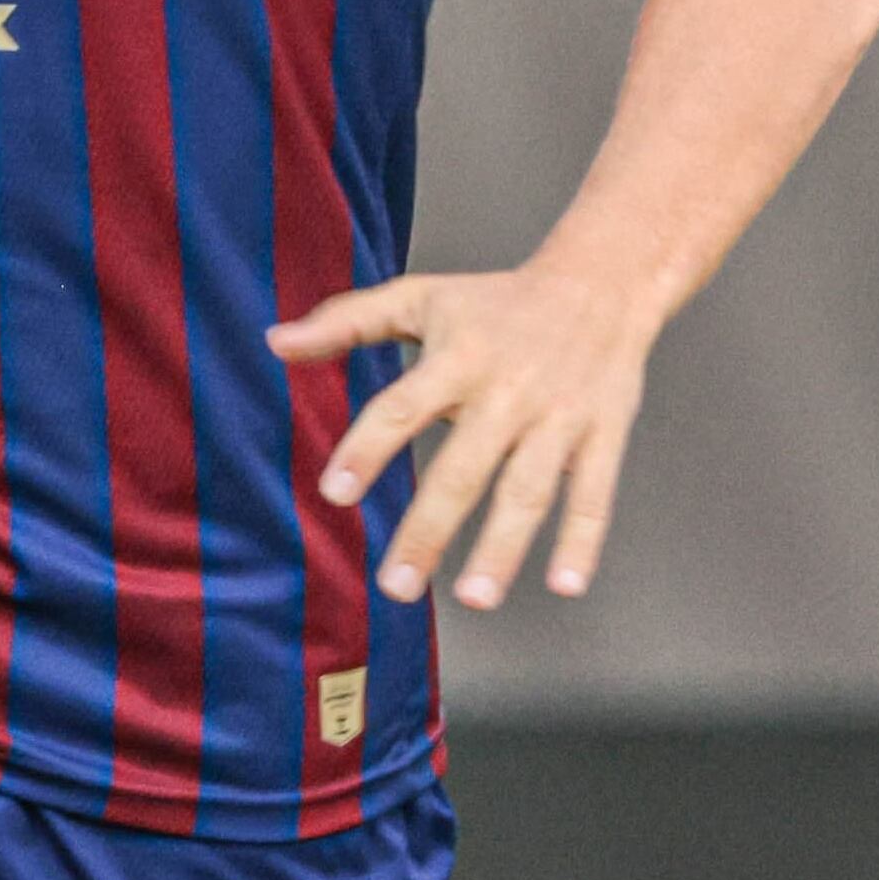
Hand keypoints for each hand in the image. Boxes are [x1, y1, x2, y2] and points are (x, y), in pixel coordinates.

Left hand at [268, 261, 662, 610]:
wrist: (602, 281)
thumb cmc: (496, 300)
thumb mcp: (419, 298)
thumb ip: (346, 322)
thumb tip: (274, 342)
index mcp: (458, 358)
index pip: (403, 408)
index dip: (368, 450)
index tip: (335, 494)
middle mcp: (508, 392)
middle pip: (464, 469)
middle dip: (429, 531)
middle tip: (396, 585)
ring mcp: (559, 417)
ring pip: (529, 491)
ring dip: (503, 548)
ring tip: (474, 598)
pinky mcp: (603, 435)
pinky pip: (594, 495)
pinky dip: (583, 541)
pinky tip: (565, 586)